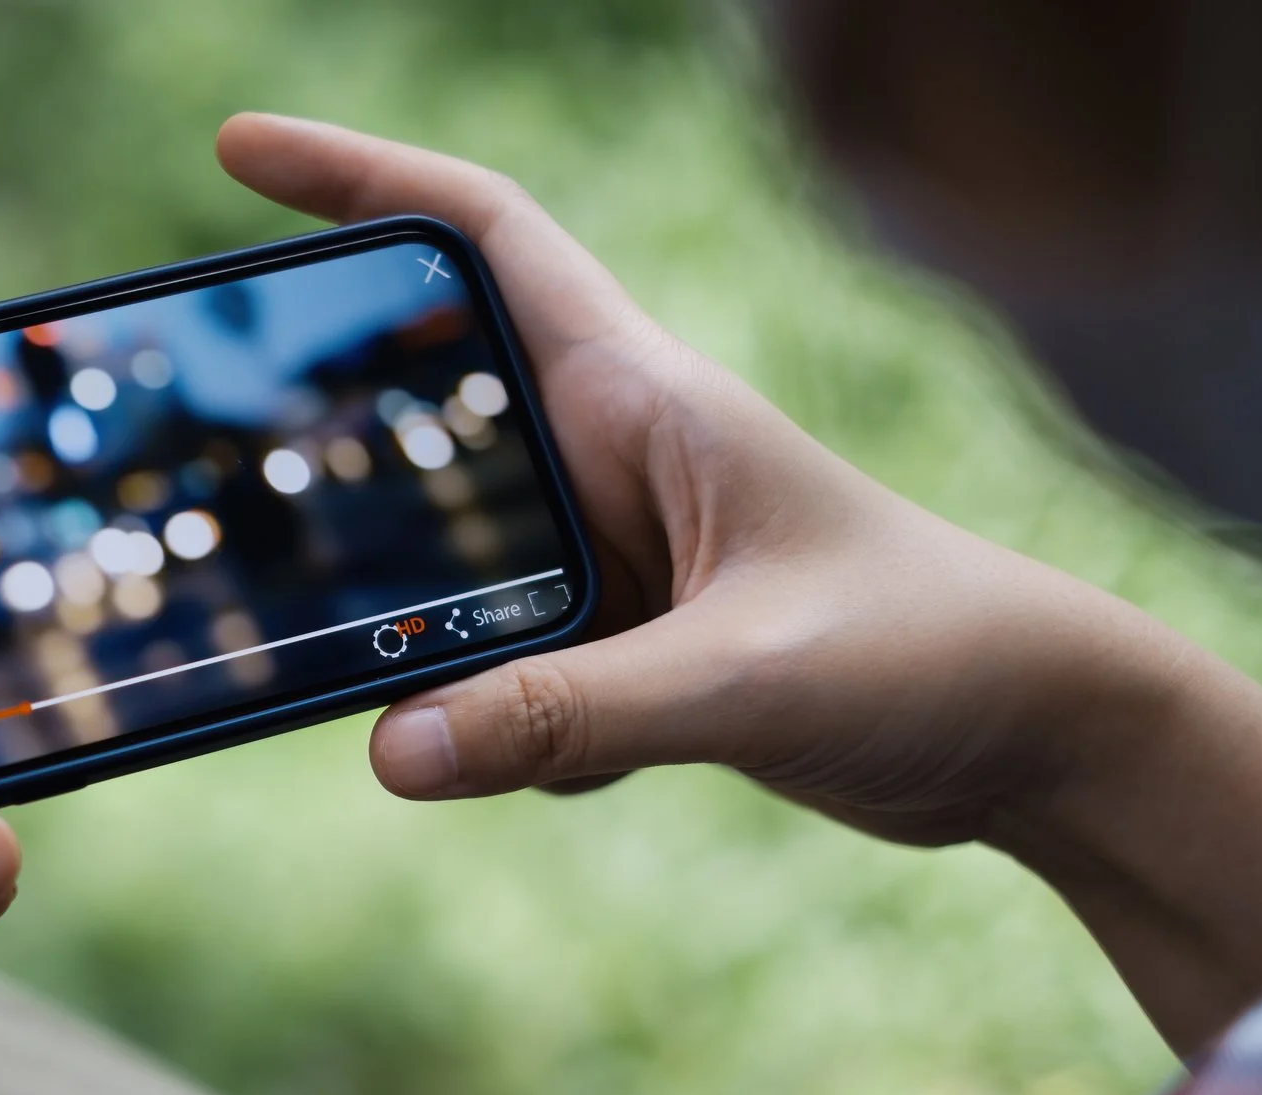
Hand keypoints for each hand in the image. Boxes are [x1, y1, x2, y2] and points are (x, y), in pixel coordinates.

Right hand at [218, 115, 1261, 1050]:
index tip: (237, 151)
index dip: (359, 178)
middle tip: (227, 477)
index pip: (483, 237)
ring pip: (453, 557)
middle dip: (335, 437)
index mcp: (643, 396)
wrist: (1035, 738)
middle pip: (428, 400)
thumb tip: (388, 750)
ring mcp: (615, 549)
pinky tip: (571, 776)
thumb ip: (565, 713)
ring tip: (378, 683)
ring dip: (418, 624)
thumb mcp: (741, 680)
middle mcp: (614, 455)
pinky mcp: (627, 639)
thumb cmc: (928, 654)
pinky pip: (504, 665)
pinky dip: (506, 728)